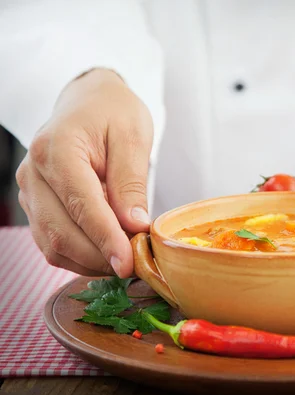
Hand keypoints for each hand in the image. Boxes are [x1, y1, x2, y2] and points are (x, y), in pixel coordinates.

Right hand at [16, 68, 153, 277]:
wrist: (89, 102)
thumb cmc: (114, 113)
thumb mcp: (133, 137)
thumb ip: (131, 182)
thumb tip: (133, 226)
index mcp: (57, 149)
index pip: (81, 204)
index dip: (106, 239)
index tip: (129, 263)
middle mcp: (34, 173)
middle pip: (61, 232)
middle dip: (100, 256)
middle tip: (137, 265)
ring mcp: (30, 192)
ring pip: (53, 244)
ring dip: (91, 261)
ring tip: (127, 260)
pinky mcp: (37, 206)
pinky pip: (53, 243)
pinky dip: (81, 256)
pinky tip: (108, 253)